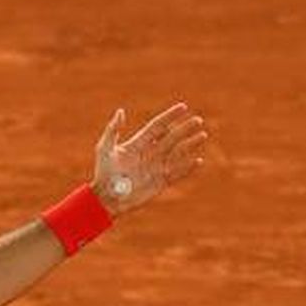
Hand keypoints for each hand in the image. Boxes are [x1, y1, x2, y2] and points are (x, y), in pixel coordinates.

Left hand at [91, 102, 208, 215]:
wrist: (106, 198)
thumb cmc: (103, 173)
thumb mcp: (105, 149)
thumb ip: (113, 131)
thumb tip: (120, 111)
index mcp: (137, 144)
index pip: (157, 126)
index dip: (170, 117)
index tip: (183, 107)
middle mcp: (149, 153)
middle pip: (171, 137)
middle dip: (184, 129)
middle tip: (198, 120)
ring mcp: (156, 167)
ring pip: (177, 153)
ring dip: (190, 144)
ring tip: (202, 135)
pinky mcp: (160, 182)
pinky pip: (177, 173)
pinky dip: (187, 167)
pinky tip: (198, 160)